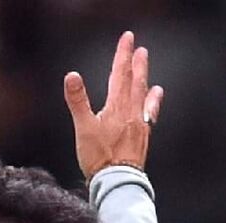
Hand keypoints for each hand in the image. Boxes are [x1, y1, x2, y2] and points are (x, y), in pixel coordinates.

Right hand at [64, 30, 164, 179]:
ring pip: (143, 96)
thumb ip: (78, 101)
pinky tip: (154, 100)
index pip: (119, 75)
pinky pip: (150, 114)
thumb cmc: (98, 156)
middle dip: (137, 64)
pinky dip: (152, 103)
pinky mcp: (142, 137)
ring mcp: (139, 124)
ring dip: (145, 80)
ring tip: (148, 71)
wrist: (118, 180)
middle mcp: (132, 112)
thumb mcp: (83, 127)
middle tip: (140, 49)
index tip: (127, 39)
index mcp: (117, 107)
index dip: (123, 56)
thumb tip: (72, 76)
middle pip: (135, 82)